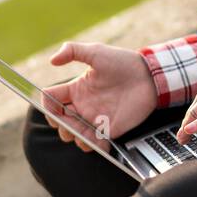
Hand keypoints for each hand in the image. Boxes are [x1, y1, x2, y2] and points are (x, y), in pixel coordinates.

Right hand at [42, 42, 156, 152]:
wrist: (149, 76)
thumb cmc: (123, 62)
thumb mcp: (95, 51)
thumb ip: (72, 50)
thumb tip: (52, 60)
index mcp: (75, 89)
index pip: (50, 101)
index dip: (46, 106)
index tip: (53, 106)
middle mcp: (82, 106)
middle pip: (59, 122)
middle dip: (60, 125)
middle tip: (69, 120)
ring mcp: (95, 119)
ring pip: (74, 136)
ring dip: (74, 136)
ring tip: (84, 130)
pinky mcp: (109, 130)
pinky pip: (95, 144)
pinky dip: (92, 145)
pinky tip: (97, 138)